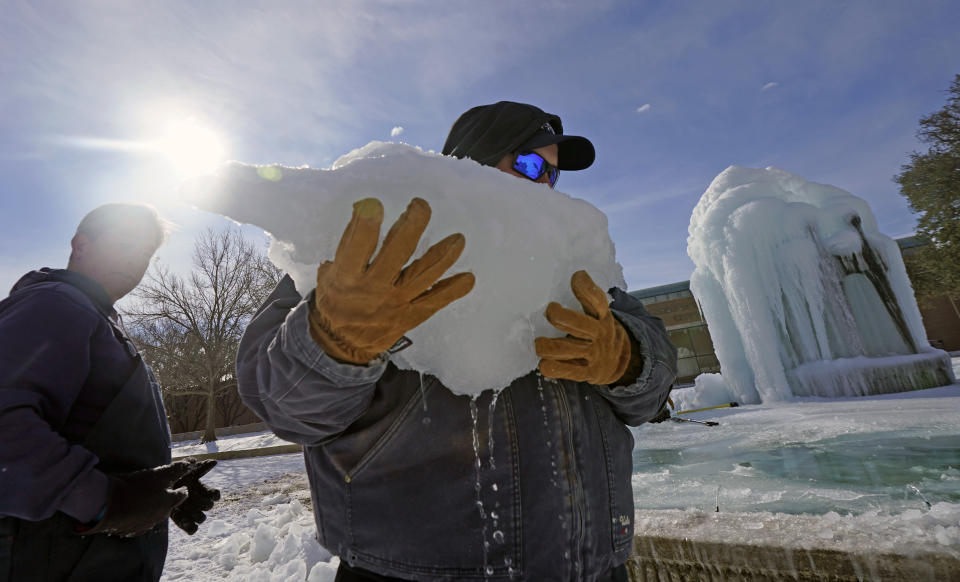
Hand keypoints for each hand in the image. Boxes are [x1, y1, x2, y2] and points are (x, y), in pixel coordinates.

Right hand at [80, 461, 194, 537]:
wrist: (108, 506)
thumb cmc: (135, 487)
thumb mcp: (158, 474)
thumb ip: (176, 470)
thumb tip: (191, 464)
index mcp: (169, 502)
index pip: (182, 495)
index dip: (181, 489)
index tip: (180, 486)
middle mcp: (161, 516)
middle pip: (168, 507)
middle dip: (166, 500)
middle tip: (159, 492)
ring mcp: (146, 525)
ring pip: (154, 516)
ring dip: (151, 509)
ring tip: (143, 500)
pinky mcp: (132, 532)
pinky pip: (139, 524)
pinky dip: (138, 518)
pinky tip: (131, 511)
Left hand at [170, 459, 219, 534]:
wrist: (157, 487)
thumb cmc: (175, 477)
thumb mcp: (186, 470)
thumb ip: (199, 467)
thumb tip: (215, 461)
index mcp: (201, 490)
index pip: (213, 494)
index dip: (214, 495)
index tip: (214, 495)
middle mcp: (198, 501)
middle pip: (207, 506)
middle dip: (204, 505)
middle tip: (199, 502)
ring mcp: (191, 512)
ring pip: (201, 518)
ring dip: (198, 516)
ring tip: (193, 515)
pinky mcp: (182, 520)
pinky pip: (191, 528)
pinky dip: (191, 528)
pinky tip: (189, 526)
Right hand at [309, 197, 475, 363]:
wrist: (342, 346)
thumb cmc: (336, 302)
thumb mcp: (330, 275)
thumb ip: (348, 246)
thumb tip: (365, 208)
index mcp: (348, 277)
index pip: (359, 244)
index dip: (367, 221)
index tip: (375, 203)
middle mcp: (374, 288)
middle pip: (398, 251)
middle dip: (412, 224)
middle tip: (421, 205)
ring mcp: (395, 303)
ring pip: (424, 274)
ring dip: (444, 254)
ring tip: (458, 238)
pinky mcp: (410, 316)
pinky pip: (436, 301)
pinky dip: (454, 289)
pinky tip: (468, 278)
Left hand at [535, 270, 631, 384]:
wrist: (618, 362)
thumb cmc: (597, 330)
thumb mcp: (597, 312)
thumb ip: (588, 296)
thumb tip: (578, 275)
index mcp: (602, 315)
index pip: (597, 300)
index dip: (586, 287)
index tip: (576, 276)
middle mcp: (600, 333)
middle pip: (580, 324)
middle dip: (560, 317)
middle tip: (550, 311)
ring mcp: (595, 354)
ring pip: (566, 349)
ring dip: (547, 346)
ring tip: (539, 344)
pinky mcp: (589, 373)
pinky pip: (567, 371)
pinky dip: (551, 367)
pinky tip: (544, 363)